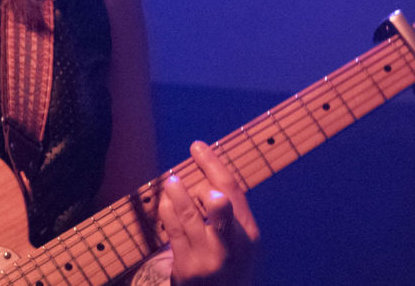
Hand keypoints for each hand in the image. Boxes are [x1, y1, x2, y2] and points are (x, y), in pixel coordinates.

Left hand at [157, 141, 259, 285]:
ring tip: (172, 181)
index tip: (196, 146)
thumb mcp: (239, 243)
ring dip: (177, 194)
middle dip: (208, 194)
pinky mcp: (186, 268)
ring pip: (189, 215)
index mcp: (249, 235)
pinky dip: (167, 211)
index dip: (213, 165)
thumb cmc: (227, 265)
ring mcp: (208, 258)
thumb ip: (229, 214)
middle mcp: (232, 246)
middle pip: (220, 206)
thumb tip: (207, 174)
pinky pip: (173, 230)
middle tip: (197, 185)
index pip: (233, 191)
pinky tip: (166, 202)